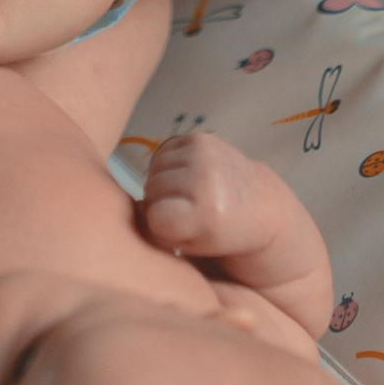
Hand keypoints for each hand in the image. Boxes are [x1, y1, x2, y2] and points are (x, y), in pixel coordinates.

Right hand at [138, 132, 261, 257]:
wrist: (262, 207)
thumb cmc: (223, 237)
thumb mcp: (193, 248)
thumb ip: (155, 232)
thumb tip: (121, 205)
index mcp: (208, 213)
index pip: (154, 218)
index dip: (163, 228)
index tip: (185, 232)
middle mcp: (206, 176)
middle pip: (151, 190)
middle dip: (161, 204)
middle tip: (188, 214)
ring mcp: (204, 152)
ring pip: (153, 170)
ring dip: (162, 184)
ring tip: (188, 195)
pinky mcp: (201, 137)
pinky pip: (162, 152)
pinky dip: (168, 167)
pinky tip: (188, 177)